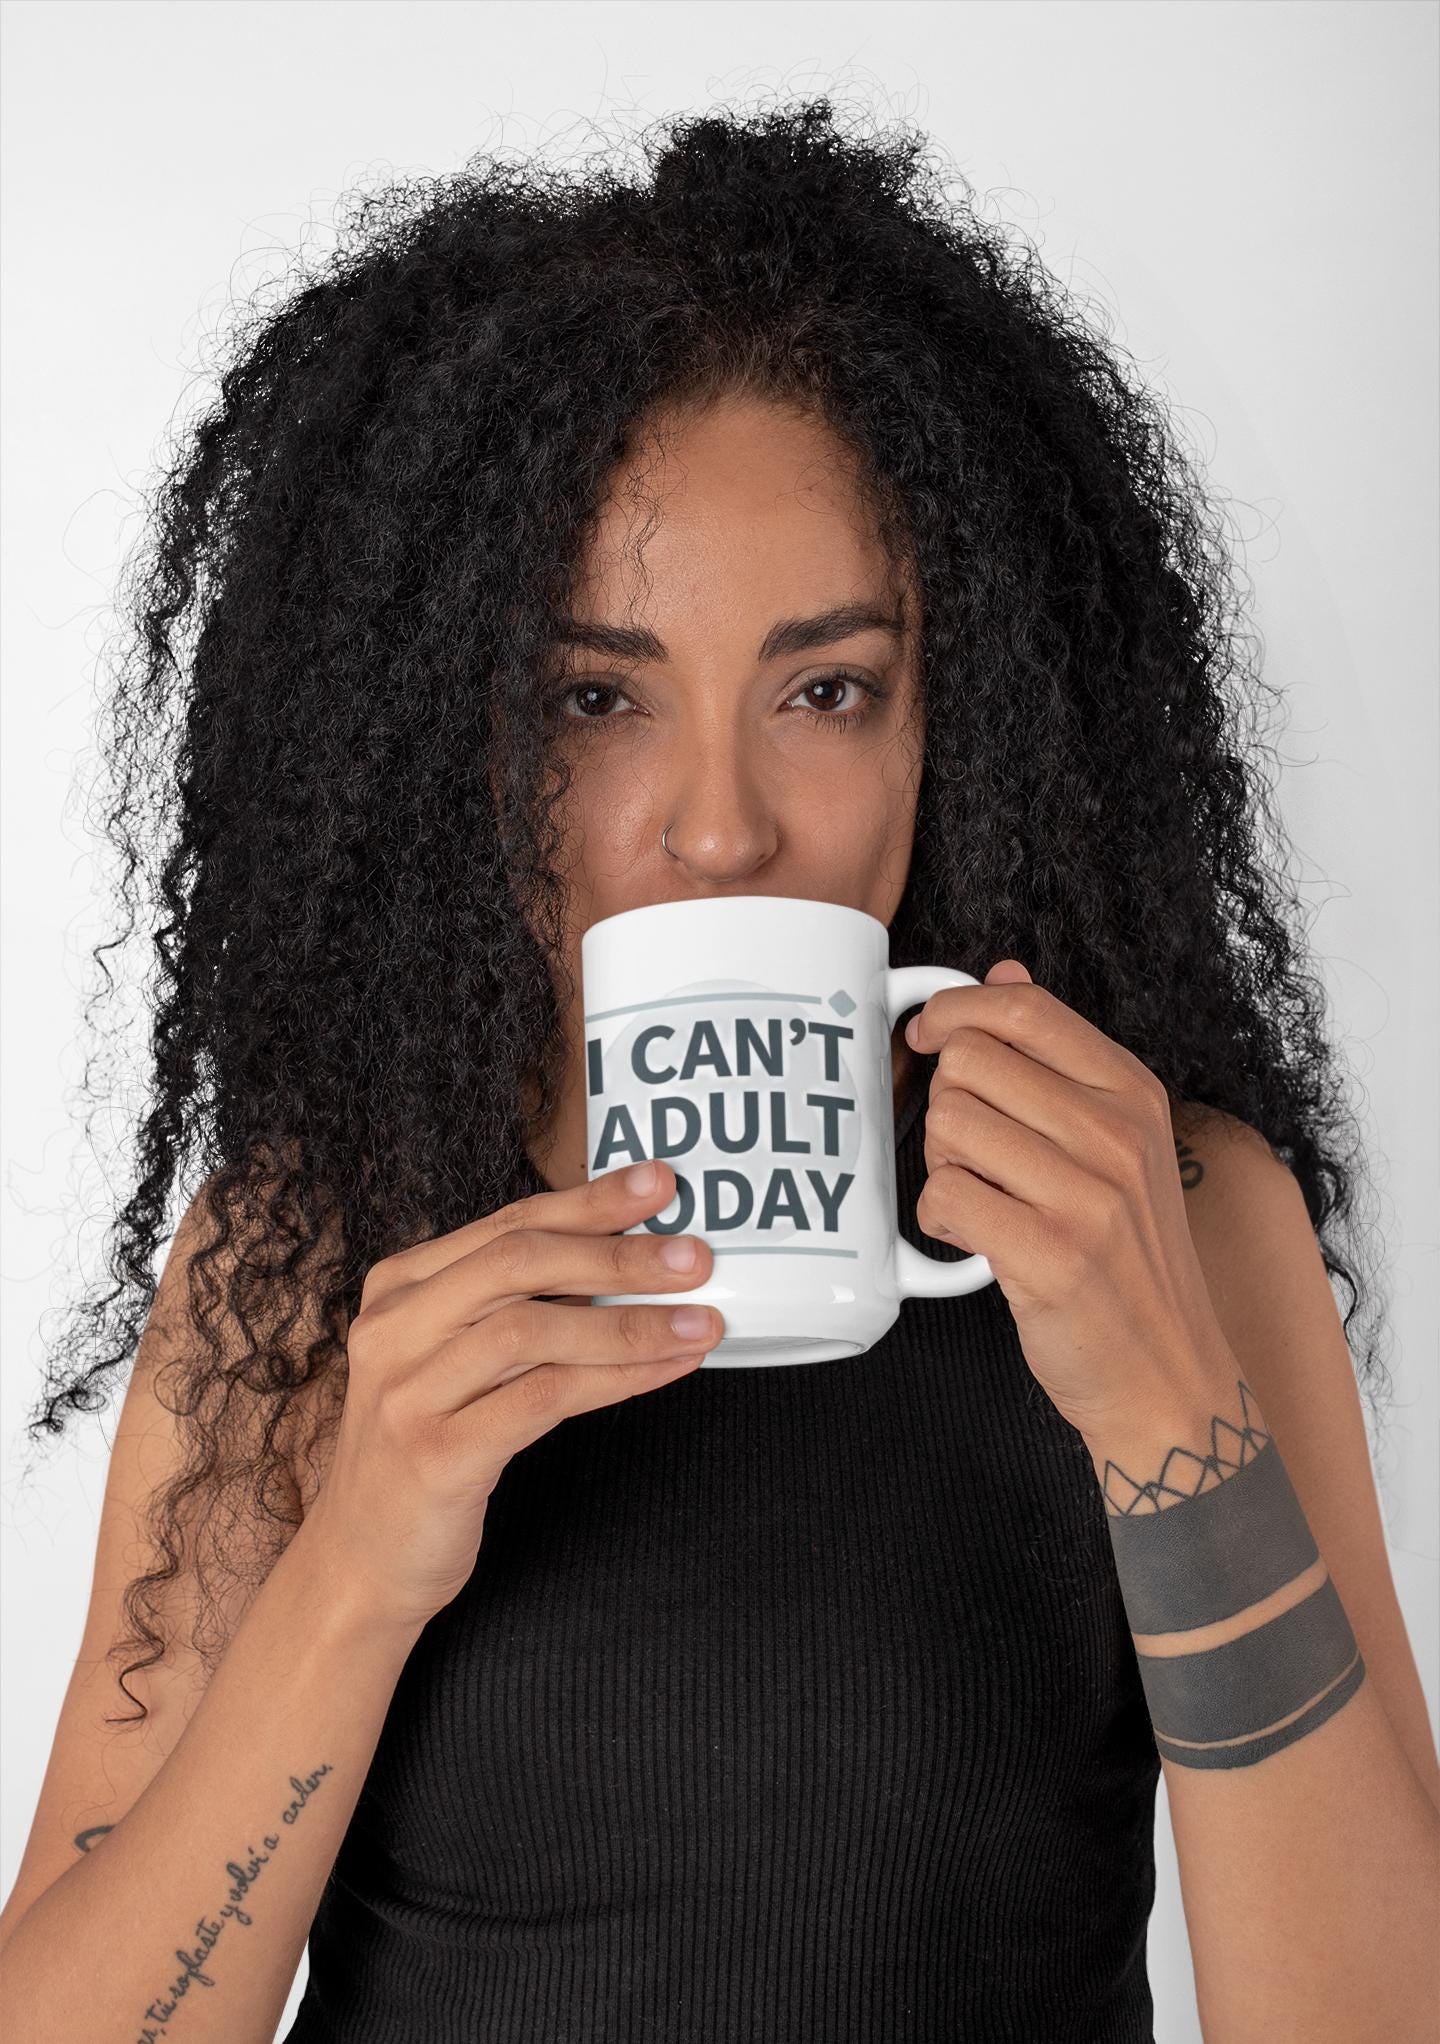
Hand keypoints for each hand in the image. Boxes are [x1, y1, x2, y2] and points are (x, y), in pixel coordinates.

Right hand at [302, 1162, 719, 1631]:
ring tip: (700, 1321)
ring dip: (630, 1324)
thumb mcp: (455, 1360)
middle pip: (520, 1263)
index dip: (589, 1202)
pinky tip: (667, 1370)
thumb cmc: (429, 1448)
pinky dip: (617, 1378)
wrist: (361, 1562)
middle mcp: (393, 1328)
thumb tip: (626, 1260)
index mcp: (399, 1287)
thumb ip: (514, 1307)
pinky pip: (544, 1398)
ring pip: (535, 1330)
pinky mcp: (436, 1453)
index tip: (660, 1184)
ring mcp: (407, 1391)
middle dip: (618, 1255)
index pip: (508, 1225)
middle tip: (695, 1256)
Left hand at [903, 959, 1229, 1436]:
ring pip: (947, 1124)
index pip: (1024, 1010)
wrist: (1168, 1376)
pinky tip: (976, 1237)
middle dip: (946, 1103)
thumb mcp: (1117, 1143)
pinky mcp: (1051, 1256)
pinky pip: (944, 1196)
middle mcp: (1117, 1136)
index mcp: (1133, 1094)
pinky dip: (941, 1218)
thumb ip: (1059, 1057)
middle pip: (969, 1063)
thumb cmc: (1128, 1259)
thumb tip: (1004, 971)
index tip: (929, 1035)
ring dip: (943, 1163)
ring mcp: (1088, 1196)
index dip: (955, 1010)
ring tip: (984, 1198)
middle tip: (973, 1153)